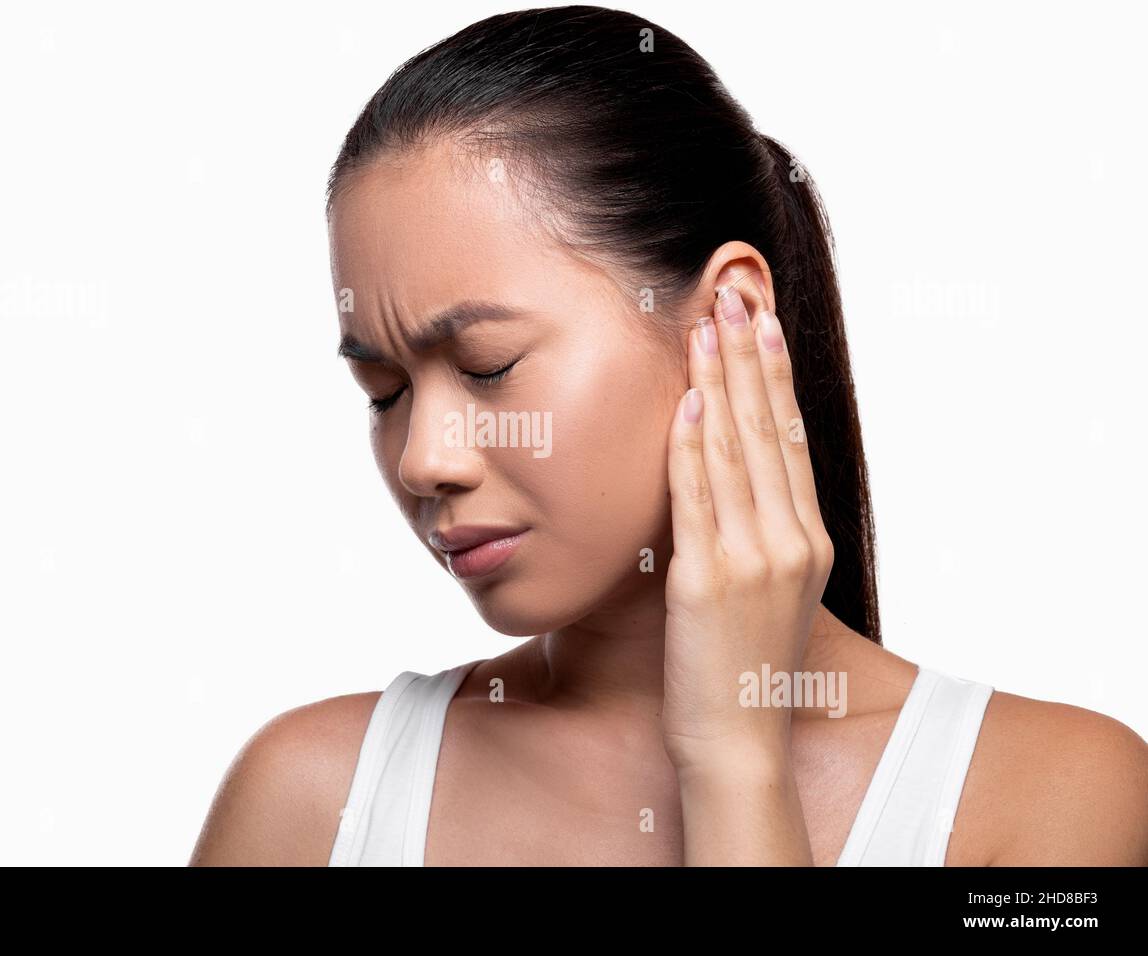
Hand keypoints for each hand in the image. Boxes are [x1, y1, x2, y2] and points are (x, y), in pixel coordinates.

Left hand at [661, 279, 834, 772]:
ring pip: (736, 453)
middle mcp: (791, 542)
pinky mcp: (708, 581)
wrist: (738, 738)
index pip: (792, 441)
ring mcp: (754, 560)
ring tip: (709, 327)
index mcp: (810, 542)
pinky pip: (699, 499)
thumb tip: (722, 472)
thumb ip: (755, 532)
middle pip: (770, 432)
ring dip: (719, 384)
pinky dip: (691, 447)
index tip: (764, 322)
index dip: (776, 377)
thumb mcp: (766, 591)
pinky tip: (686, 403)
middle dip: (750, 359)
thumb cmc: (743, 666)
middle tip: (735, 297)